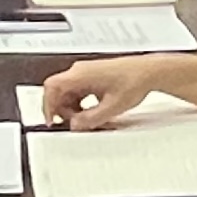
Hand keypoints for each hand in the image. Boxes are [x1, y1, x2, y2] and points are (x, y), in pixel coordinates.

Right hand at [42, 57, 170, 130]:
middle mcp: (81, 71)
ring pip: (68, 93)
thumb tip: (76, 126)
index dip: (47, 105)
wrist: (149, 71)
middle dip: (63, 111)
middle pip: (59, 92)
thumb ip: (91, 119)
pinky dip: (80, 104)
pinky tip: (93, 112)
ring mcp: (86, 72)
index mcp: (81, 75)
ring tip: (87, 119)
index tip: (51, 120)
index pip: (52, 87)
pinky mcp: (93, 76)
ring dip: (73, 108)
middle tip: (74, 124)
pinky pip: (78, 92)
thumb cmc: (134, 81)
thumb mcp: (112, 107)